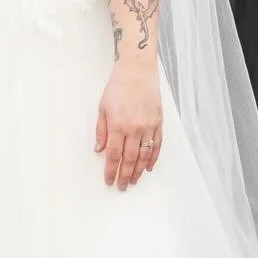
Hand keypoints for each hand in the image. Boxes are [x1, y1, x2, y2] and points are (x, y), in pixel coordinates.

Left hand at [94, 62, 162, 189]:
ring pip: (144, 155)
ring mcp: (148, 126)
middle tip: (122, 186)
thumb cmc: (118, 87)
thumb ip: (101, 130)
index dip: (111, 170)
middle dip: (125, 175)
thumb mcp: (102, 108)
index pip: (113, 155)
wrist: (137, 71)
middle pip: (130, 159)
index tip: (109, 181)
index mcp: (118, 125)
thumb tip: (99, 150)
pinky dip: (153, 158)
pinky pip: (157, 145)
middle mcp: (134, 128)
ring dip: (139, 171)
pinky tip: (149, 167)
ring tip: (134, 181)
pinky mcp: (158, 123)